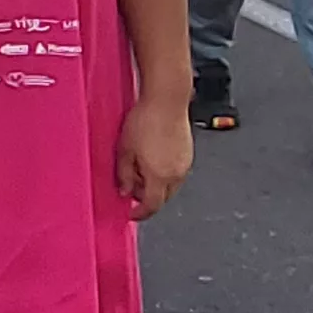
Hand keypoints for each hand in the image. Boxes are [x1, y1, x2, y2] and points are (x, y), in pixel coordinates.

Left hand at [115, 96, 191, 217]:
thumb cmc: (146, 119)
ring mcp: (185, 163)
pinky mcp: (188, 152)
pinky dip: (164, 172)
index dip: (139, 214)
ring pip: (170, 185)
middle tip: (131, 186)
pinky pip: (176, 171)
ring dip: (155, 184)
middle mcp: (176, 173)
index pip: (152, 206)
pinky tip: (152, 156)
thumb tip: (125, 191)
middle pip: (162, 198)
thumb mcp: (125, 150)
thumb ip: (124, 176)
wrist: (167, 99)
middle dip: (146, 197)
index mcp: (160, 176)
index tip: (131, 213)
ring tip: (140, 166)